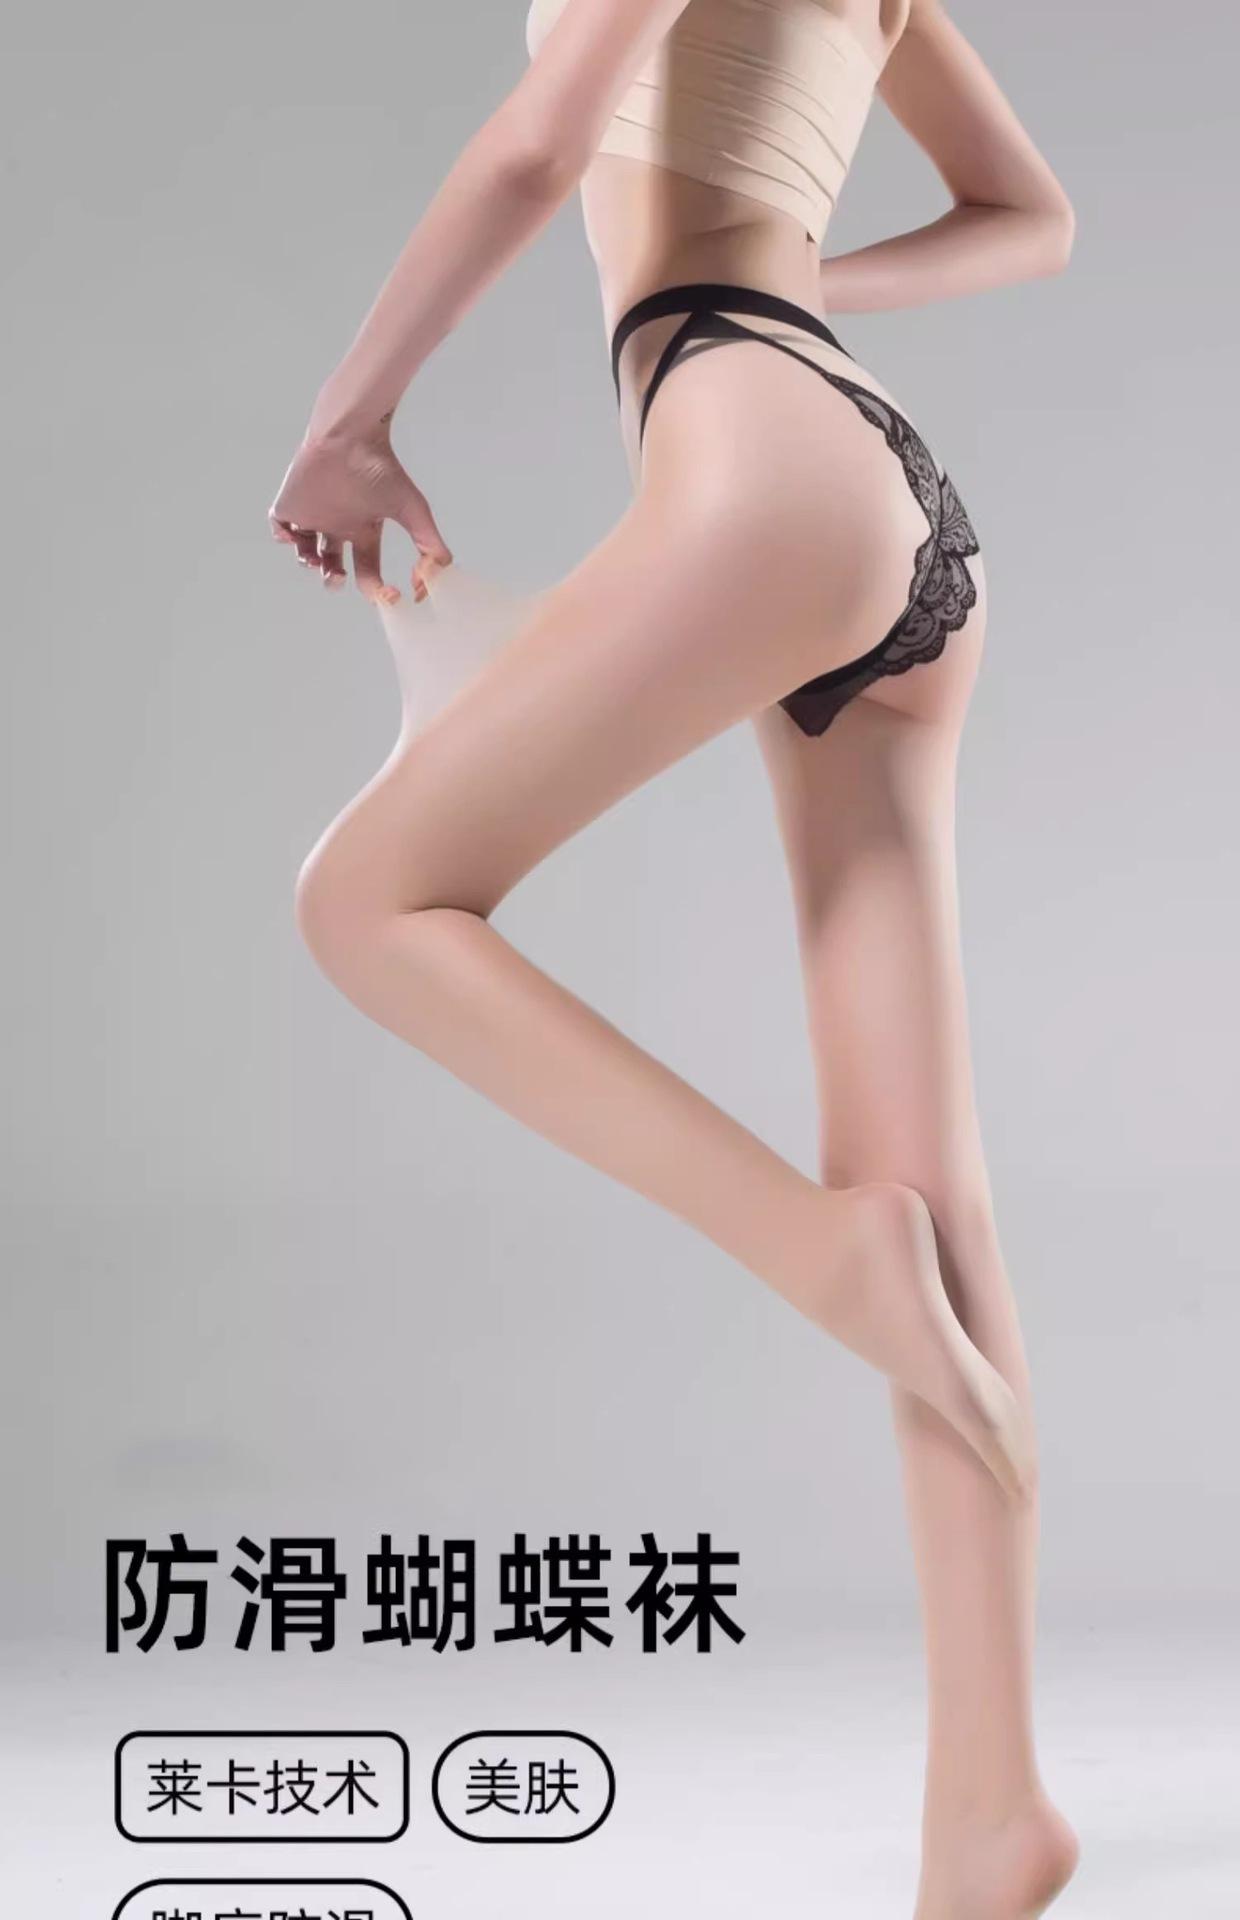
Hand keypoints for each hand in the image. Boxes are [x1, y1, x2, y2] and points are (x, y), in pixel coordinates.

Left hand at [268, 417, 451, 604]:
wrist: (350, 436)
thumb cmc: (381, 468)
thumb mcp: (413, 510)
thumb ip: (431, 544)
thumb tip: (431, 579)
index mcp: (365, 529)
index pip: (367, 569)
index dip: (375, 588)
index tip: (384, 594)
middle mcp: (340, 526)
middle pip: (334, 566)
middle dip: (335, 581)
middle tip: (340, 578)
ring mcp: (314, 515)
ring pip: (306, 552)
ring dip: (311, 565)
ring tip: (319, 562)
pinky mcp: (291, 503)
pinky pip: (279, 527)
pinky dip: (282, 538)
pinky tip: (294, 538)